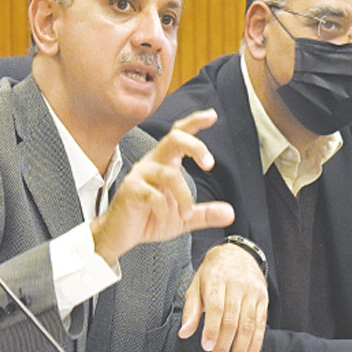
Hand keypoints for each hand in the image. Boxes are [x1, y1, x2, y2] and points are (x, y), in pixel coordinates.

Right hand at [90, 109, 233, 264]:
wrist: (120, 236)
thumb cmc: (150, 219)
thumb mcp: (184, 218)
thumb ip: (206, 213)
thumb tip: (230, 213)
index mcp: (165, 163)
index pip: (179, 135)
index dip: (195, 122)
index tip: (213, 115)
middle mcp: (152, 163)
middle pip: (174, 139)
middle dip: (195, 146)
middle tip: (210, 164)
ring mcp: (140, 176)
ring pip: (168, 175)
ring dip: (184, 196)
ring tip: (186, 214)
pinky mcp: (130, 191)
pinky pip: (152, 195)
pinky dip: (164, 209)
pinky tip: (165, 218)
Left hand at [179, 243, 268, 351]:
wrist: (238, 253)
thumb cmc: (213, 272)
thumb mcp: (197, 284)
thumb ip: (191, 309)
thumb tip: (184, 333)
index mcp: (218, 279)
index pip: (216, 307)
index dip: (211, 328)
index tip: (206, 347)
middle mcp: (238, 285)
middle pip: (232, 319)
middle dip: (224, 344)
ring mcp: (253, 292)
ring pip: (248, 324)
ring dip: (241, 348)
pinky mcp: (263, 298)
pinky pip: (261, 322)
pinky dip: (256, 341)